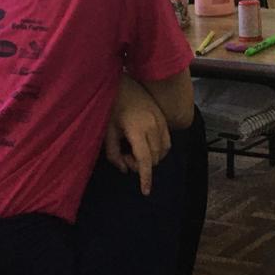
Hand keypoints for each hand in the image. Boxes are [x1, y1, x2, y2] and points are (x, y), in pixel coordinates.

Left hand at [104, 76, 170, 196]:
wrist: (123, 83)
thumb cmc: (112, 107)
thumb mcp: (107, 132)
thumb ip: (113, 154)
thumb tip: (124, 169)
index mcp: (137, 130)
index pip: (145, 160)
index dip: (145, 178)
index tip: (145, 191)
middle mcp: (153, 126)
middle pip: (154, 158)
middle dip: (141, 166)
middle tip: (125, 156)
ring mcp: (161, 121)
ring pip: (163, 151)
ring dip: (151, 158)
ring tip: (134, 149)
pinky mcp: (163, 118)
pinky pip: (167, 141)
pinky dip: (159, 149)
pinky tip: (145, 145)